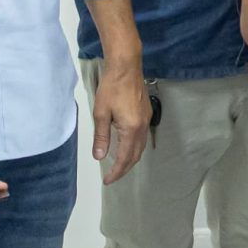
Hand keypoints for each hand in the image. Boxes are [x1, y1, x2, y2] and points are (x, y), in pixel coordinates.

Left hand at [92, 58, 152, 185]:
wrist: (126, 67)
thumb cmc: (111, 88)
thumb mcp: (101, 113)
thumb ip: (102, 137)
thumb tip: (100, 157)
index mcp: (131, 129)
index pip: (125, 158)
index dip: (116, 171)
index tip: (107, 180)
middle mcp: (143, 127)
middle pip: (136, 155)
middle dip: (125, 168)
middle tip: (112, 176)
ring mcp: (147, 120)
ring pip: (141, 146)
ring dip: (131, 158)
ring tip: (119, 165)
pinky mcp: (147, 113)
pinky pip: (143, 137)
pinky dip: (134, 147)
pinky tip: (126, 145)